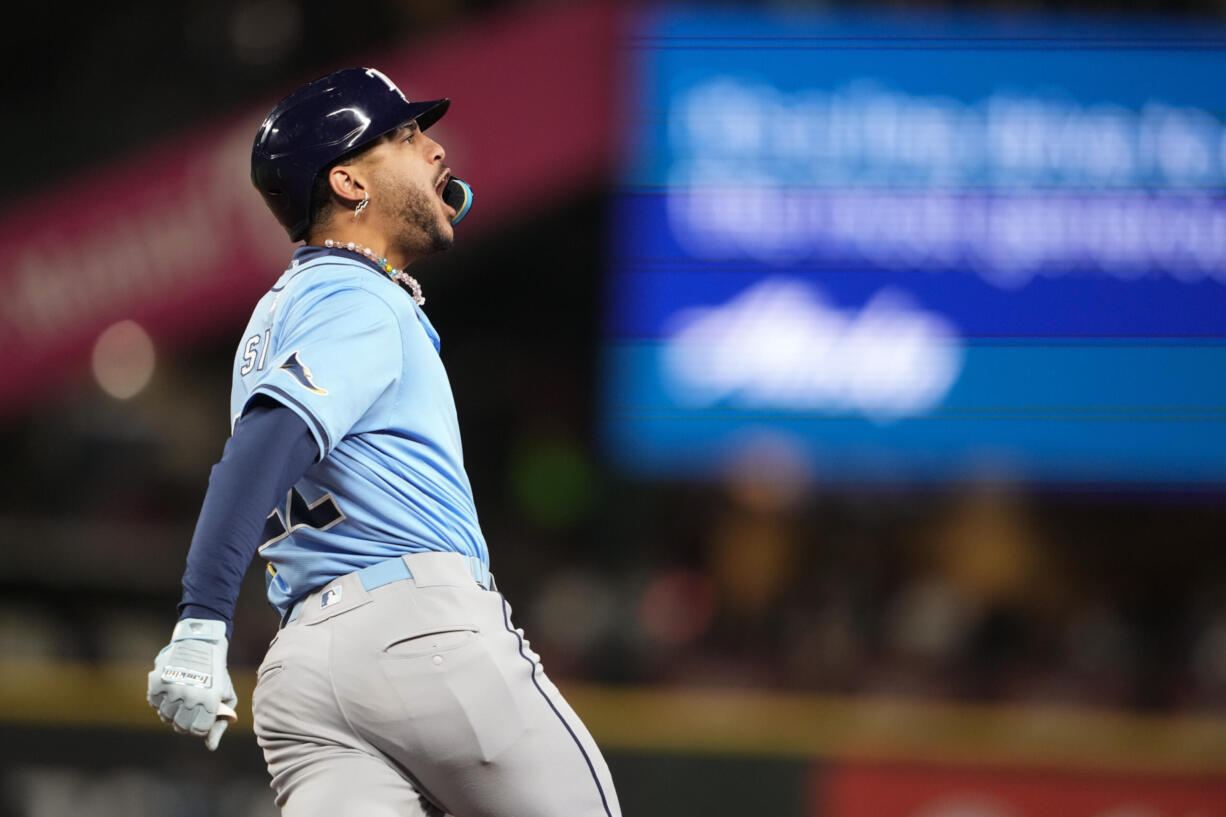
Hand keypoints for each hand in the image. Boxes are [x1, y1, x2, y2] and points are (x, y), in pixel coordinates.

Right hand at [147, 618, 237, 750]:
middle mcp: (190, 697)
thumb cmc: (216, 672)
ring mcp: (172, 690)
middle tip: (190, 708)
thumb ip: (220, 722)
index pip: (198, 730)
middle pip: (180, 727)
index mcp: (210, 701)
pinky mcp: (157, 682)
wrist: (201, 643)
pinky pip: (154, 703)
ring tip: (181, 696)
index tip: (201, 716)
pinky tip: (171, 688)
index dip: (200, 725)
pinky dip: (160, 700)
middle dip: (186, 721)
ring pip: (165, 716)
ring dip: (172, 710)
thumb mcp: (225, 696)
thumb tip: (211, 747)